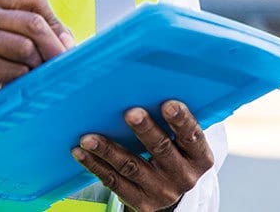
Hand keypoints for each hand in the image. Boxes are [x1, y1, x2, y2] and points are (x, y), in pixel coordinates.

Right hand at [0, 0, 73, 129]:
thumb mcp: (16, 39)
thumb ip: (44, 33)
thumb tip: (68, 42)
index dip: (54, 23)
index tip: (63, 46)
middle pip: (33, 23)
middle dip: (54, 48)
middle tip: (62, 66)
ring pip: (26, 47)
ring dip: (37, 66)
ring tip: (32, 75)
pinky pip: (15, 70)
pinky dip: (22, 80)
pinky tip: (14, 84)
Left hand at [71, 101, 213, 211]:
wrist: (168, 194)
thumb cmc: (172, 152)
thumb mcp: (181, 140)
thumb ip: (171, 116)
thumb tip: (146, 78)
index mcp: (199, 157)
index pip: (192, 136)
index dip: (181, 120)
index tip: (168, 103)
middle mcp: (183, 176)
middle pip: (161, 149)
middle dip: (145, 130)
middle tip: (130, 113)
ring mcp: (161, 191)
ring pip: (131, 167)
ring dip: (108, 150)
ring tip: (88, 137)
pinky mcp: (140, 202)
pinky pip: (114, 182)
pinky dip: (95, 165)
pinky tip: (80, 152)